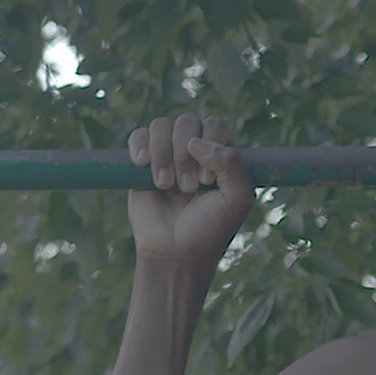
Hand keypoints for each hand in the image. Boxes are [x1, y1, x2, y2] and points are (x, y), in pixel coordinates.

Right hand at [126, 112, 255, 267]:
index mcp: (220, 154)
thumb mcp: (237, 198)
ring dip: (163, 154)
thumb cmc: (210, 228)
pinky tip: (142, 165)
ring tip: (165, 186)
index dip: (210, 145)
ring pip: (161, 126)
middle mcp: (195, 149)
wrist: (174, 252)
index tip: (208, 181)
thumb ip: (231, 164)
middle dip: (184, 155)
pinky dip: (140, 146)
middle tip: (188, 188)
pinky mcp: (142, 163)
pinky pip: (139, 134)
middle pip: (187, 121)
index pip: (214, 124)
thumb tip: (195, 142)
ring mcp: (167, 153)